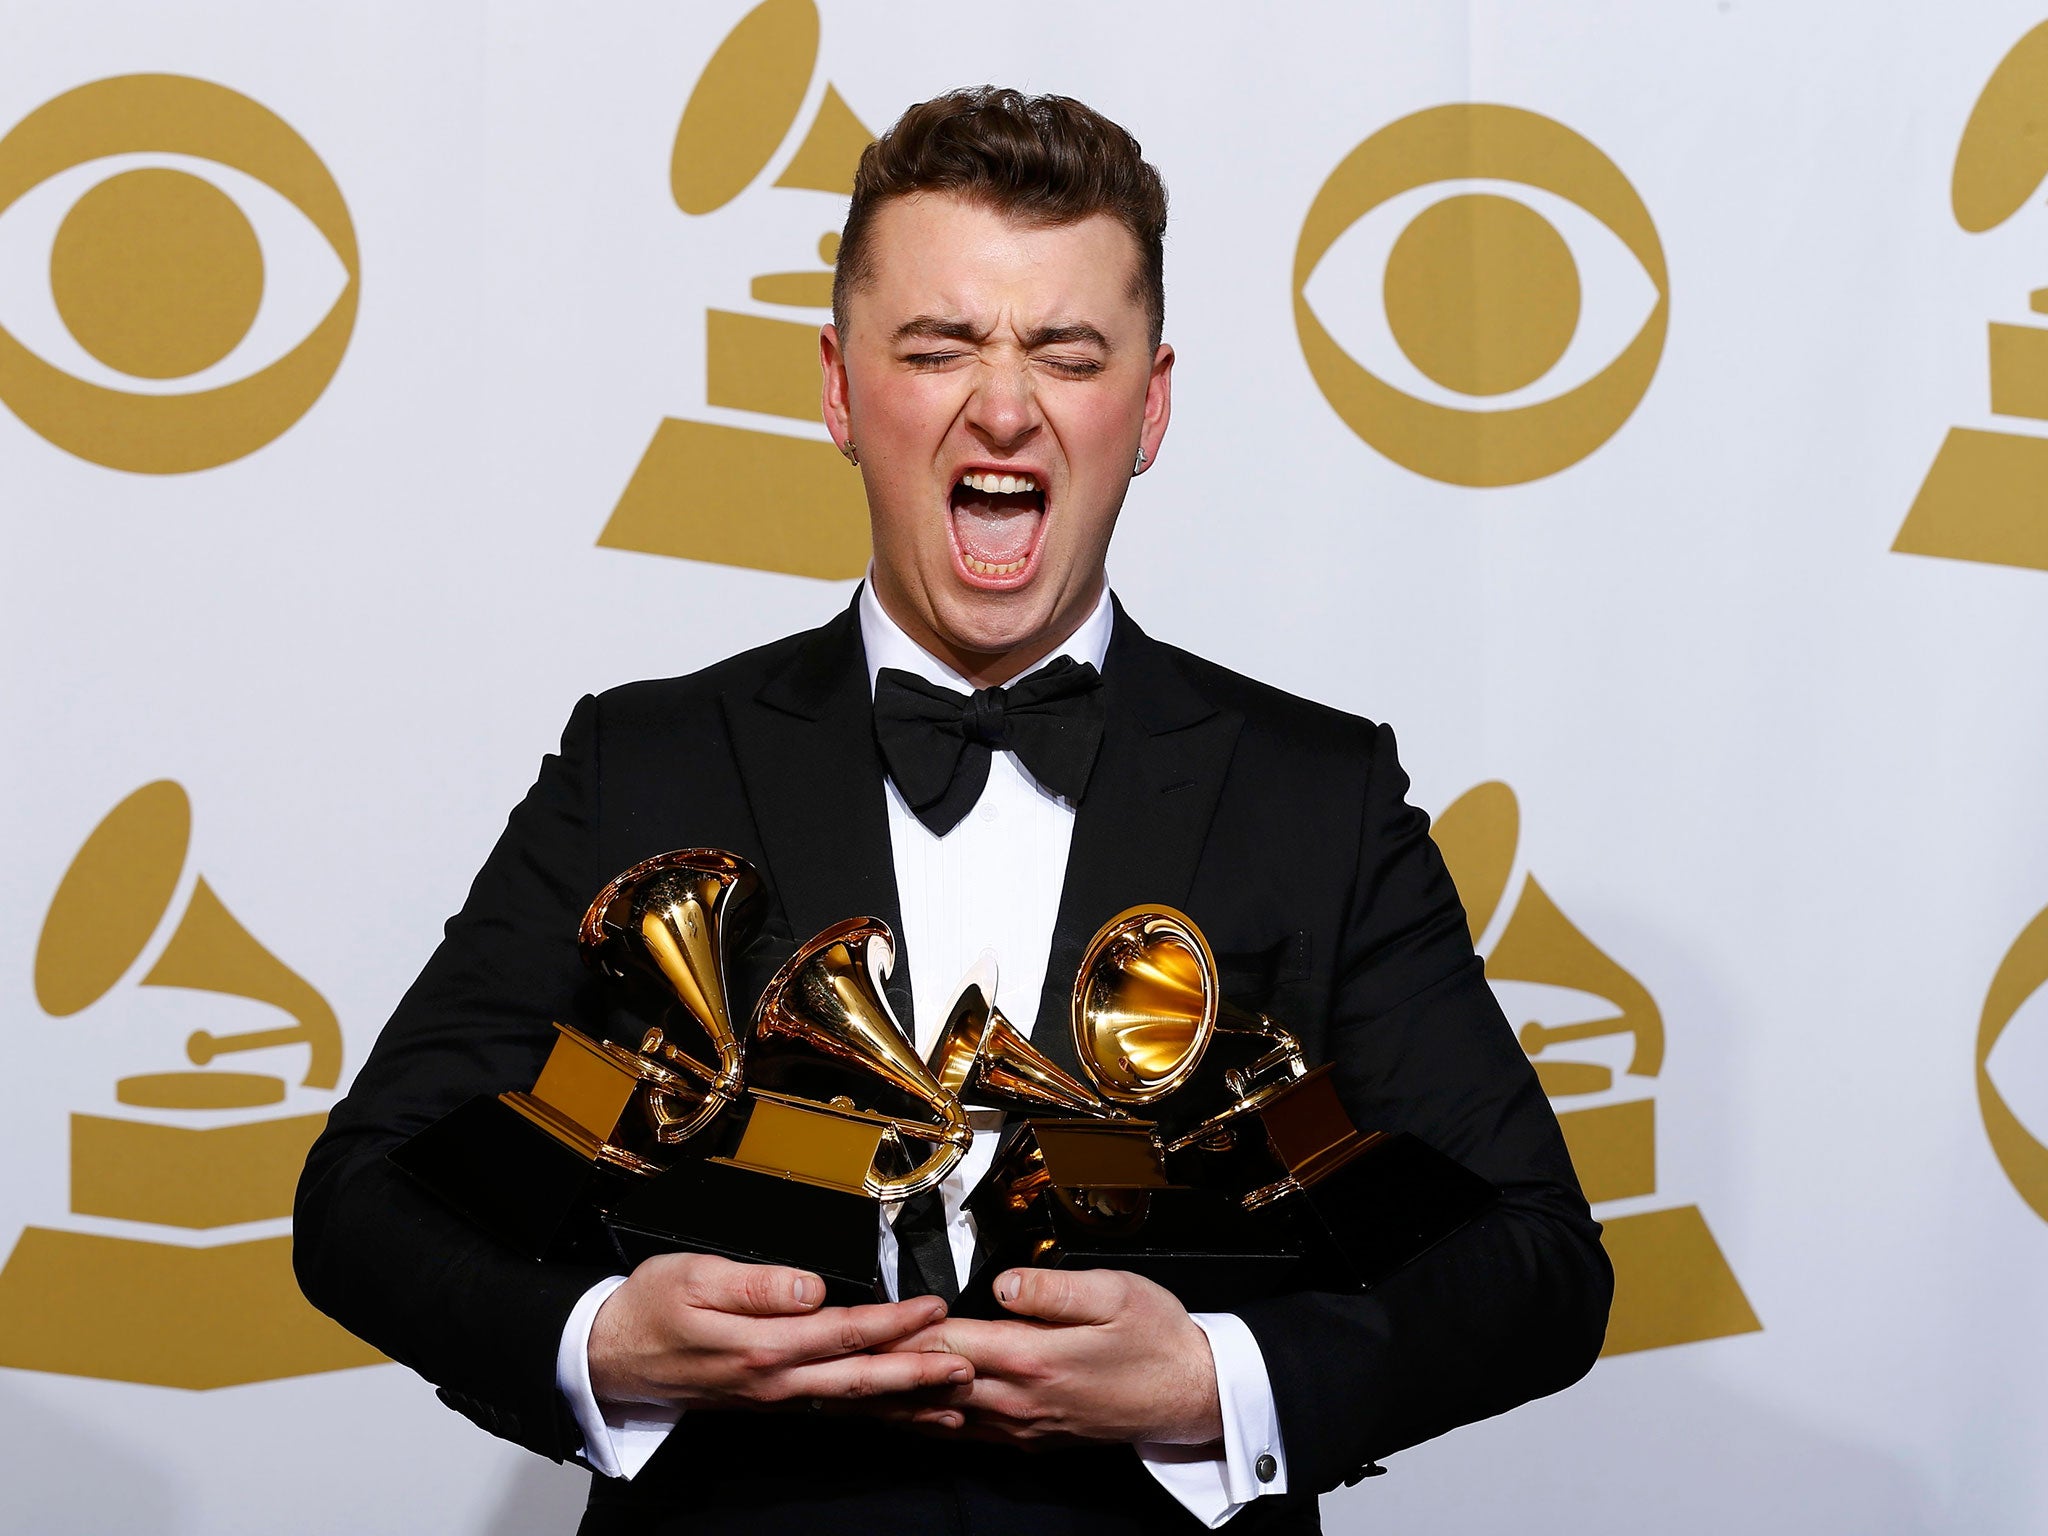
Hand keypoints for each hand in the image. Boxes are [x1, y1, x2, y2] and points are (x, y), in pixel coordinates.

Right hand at [587, 1252, 971, 1410]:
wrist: (609, 1355)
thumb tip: (812, 1287)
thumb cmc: (649, 1307)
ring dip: (905, 1401)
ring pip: (851, 1401)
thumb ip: (758, 1285)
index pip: (844, 1331)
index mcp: (762, 1344)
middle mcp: (774, 1379)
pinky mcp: (769, 1400)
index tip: (934, 1309)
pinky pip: (832, 1408)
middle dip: (918, 1373)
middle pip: (860, 1378)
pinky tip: (899, 1411)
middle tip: (968, 1368)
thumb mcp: (695, 1277)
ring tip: (954, 1401)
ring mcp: (773, 1397)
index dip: (894, 1322)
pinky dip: (872, 1412)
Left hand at [878, 1268, 1222, 1446]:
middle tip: (829, 1369)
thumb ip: (1052, 1289)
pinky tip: (909, 1419)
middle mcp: (1020, 1399)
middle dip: (880, 1376)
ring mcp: (1025, 1424)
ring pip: (943, 1417)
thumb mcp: (1114, 1294)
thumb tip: (1000, 1282)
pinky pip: (968, 1434)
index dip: (900, 1333)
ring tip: (849, 1398)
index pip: (947, 1343)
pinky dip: (930, 1425)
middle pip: (932, 1385)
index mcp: (1034, 1357)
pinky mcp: (1034, 1436)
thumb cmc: (1157, 1337)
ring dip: (896, 1406)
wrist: (1192, 1393)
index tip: (859, 1323)